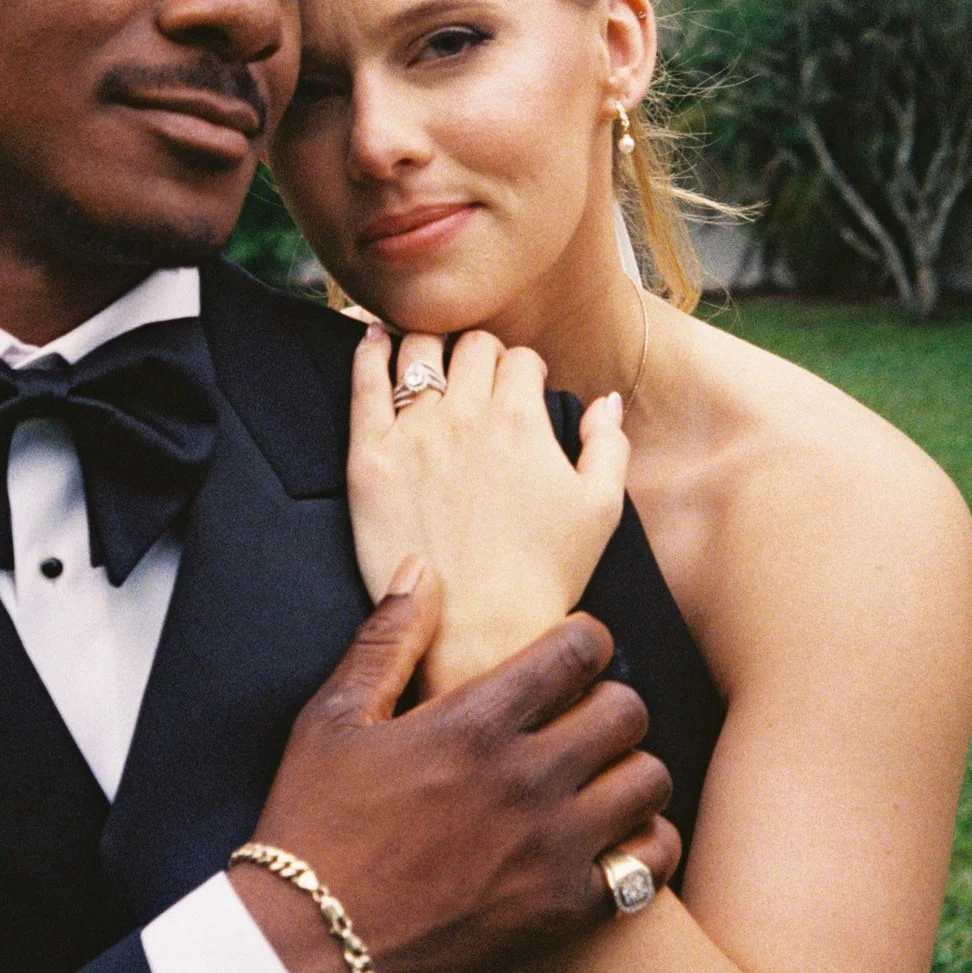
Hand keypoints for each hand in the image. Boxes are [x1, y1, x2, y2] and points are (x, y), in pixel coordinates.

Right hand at [233, 565, 681, 972]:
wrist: (311, 946)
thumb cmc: (315, 826)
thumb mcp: (332, 719)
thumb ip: (386, 640)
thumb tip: (421, 569)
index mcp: (473, 723)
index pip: (579, 651)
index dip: (586, 640)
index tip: (573, 654)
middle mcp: (525, 779)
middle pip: (628, 712)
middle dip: (611, 702)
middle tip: (584, 716)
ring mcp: (552, 848)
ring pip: (649, 782)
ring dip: (631, 770)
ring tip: (599, 776)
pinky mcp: (563, 910)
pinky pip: (649, 864)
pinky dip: (642, 846)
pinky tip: (610, 839)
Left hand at [349, 326, 628, 692]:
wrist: (477, 633)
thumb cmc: (544, 576)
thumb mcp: (601, 509)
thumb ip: (609, 443)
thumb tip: (605, 400)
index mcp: (521, 418)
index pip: (521, 357)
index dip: (524, 371)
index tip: (521, 390)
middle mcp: (465, 414)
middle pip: (472, 344)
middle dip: (481, 354)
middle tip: (479, 380)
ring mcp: (413, 433)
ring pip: (419, 349)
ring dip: (431, 344)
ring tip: (432, 357)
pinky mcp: (369, 457)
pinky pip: (363, 381)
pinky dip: (369, 349)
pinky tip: (375, 339)